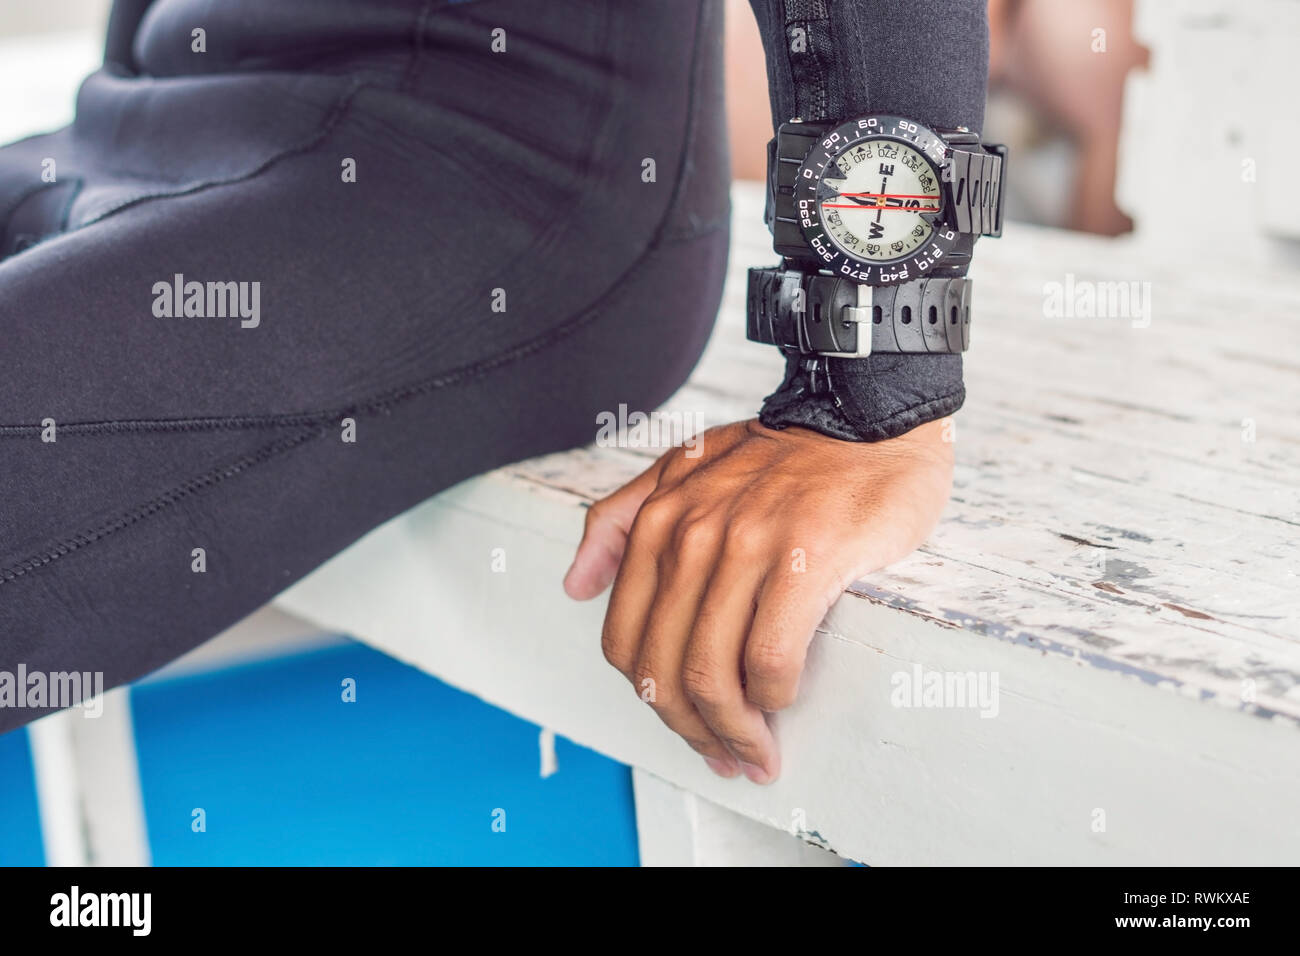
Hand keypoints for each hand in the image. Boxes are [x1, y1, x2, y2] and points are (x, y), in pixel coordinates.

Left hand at [563, 417, 953, 782]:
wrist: (867, 416)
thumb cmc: (784, 454)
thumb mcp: (685, 467)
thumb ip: (621, 519)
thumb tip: (575, 586)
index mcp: (659, 520)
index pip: (626, 641)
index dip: (651, 701)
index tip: (688, 726)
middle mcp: (693, 534)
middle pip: (664, 669)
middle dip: (691, 731)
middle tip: (728, 758)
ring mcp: (748, 544)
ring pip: (713, 672)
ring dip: (734, 731)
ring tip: (759, 753)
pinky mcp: (807, 557)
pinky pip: (771, 657)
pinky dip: (772, 697)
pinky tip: (785, 702)